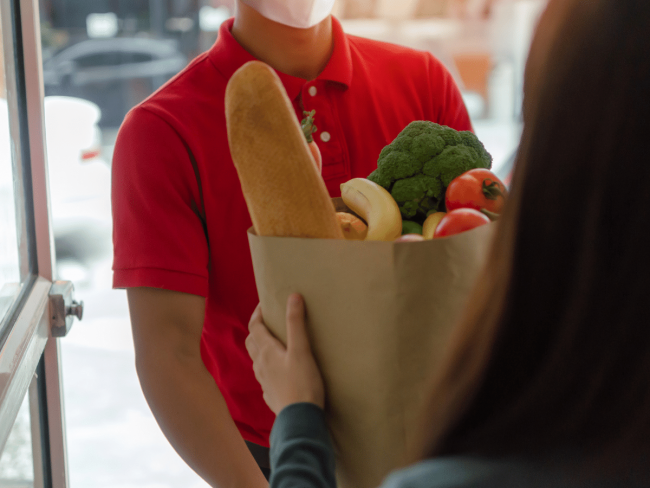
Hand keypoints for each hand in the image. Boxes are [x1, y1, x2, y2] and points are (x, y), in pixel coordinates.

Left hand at [246, 294, 324, 414]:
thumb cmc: (302, 383)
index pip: (255, 327)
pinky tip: (278, 370)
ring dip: (261, 348)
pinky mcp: (270, 395)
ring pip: (256, 359)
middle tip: (268, 322)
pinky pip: (264, 377)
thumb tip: (293, 297)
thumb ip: (296, 323)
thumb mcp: (301, 350)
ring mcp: (264, 382)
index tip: (264, 304)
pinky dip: (267, 367)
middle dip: (257, 329)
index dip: (257, 313)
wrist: (300, 419)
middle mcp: (260, 365)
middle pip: (251, 342)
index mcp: (266, 352)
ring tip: (274, 343)